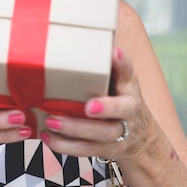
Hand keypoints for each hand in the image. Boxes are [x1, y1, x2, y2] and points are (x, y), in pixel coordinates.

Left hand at [39, 46, 153, 159]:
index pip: (128, 72)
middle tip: (87, 106)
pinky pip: (85, 149)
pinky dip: (64, 145)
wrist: (140, 139)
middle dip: (105, 108)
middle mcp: (128, 110)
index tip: (114, 52)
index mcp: (128, 88)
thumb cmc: (118, 99)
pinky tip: (46, 137)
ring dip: (74, 129)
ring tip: (51, 121)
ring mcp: (119, 133)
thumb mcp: (117, 81)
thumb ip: (101, 65)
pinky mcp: (107, 149)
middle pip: (121, 111)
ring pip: (101, 135)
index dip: (123, 63)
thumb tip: (70, 37)